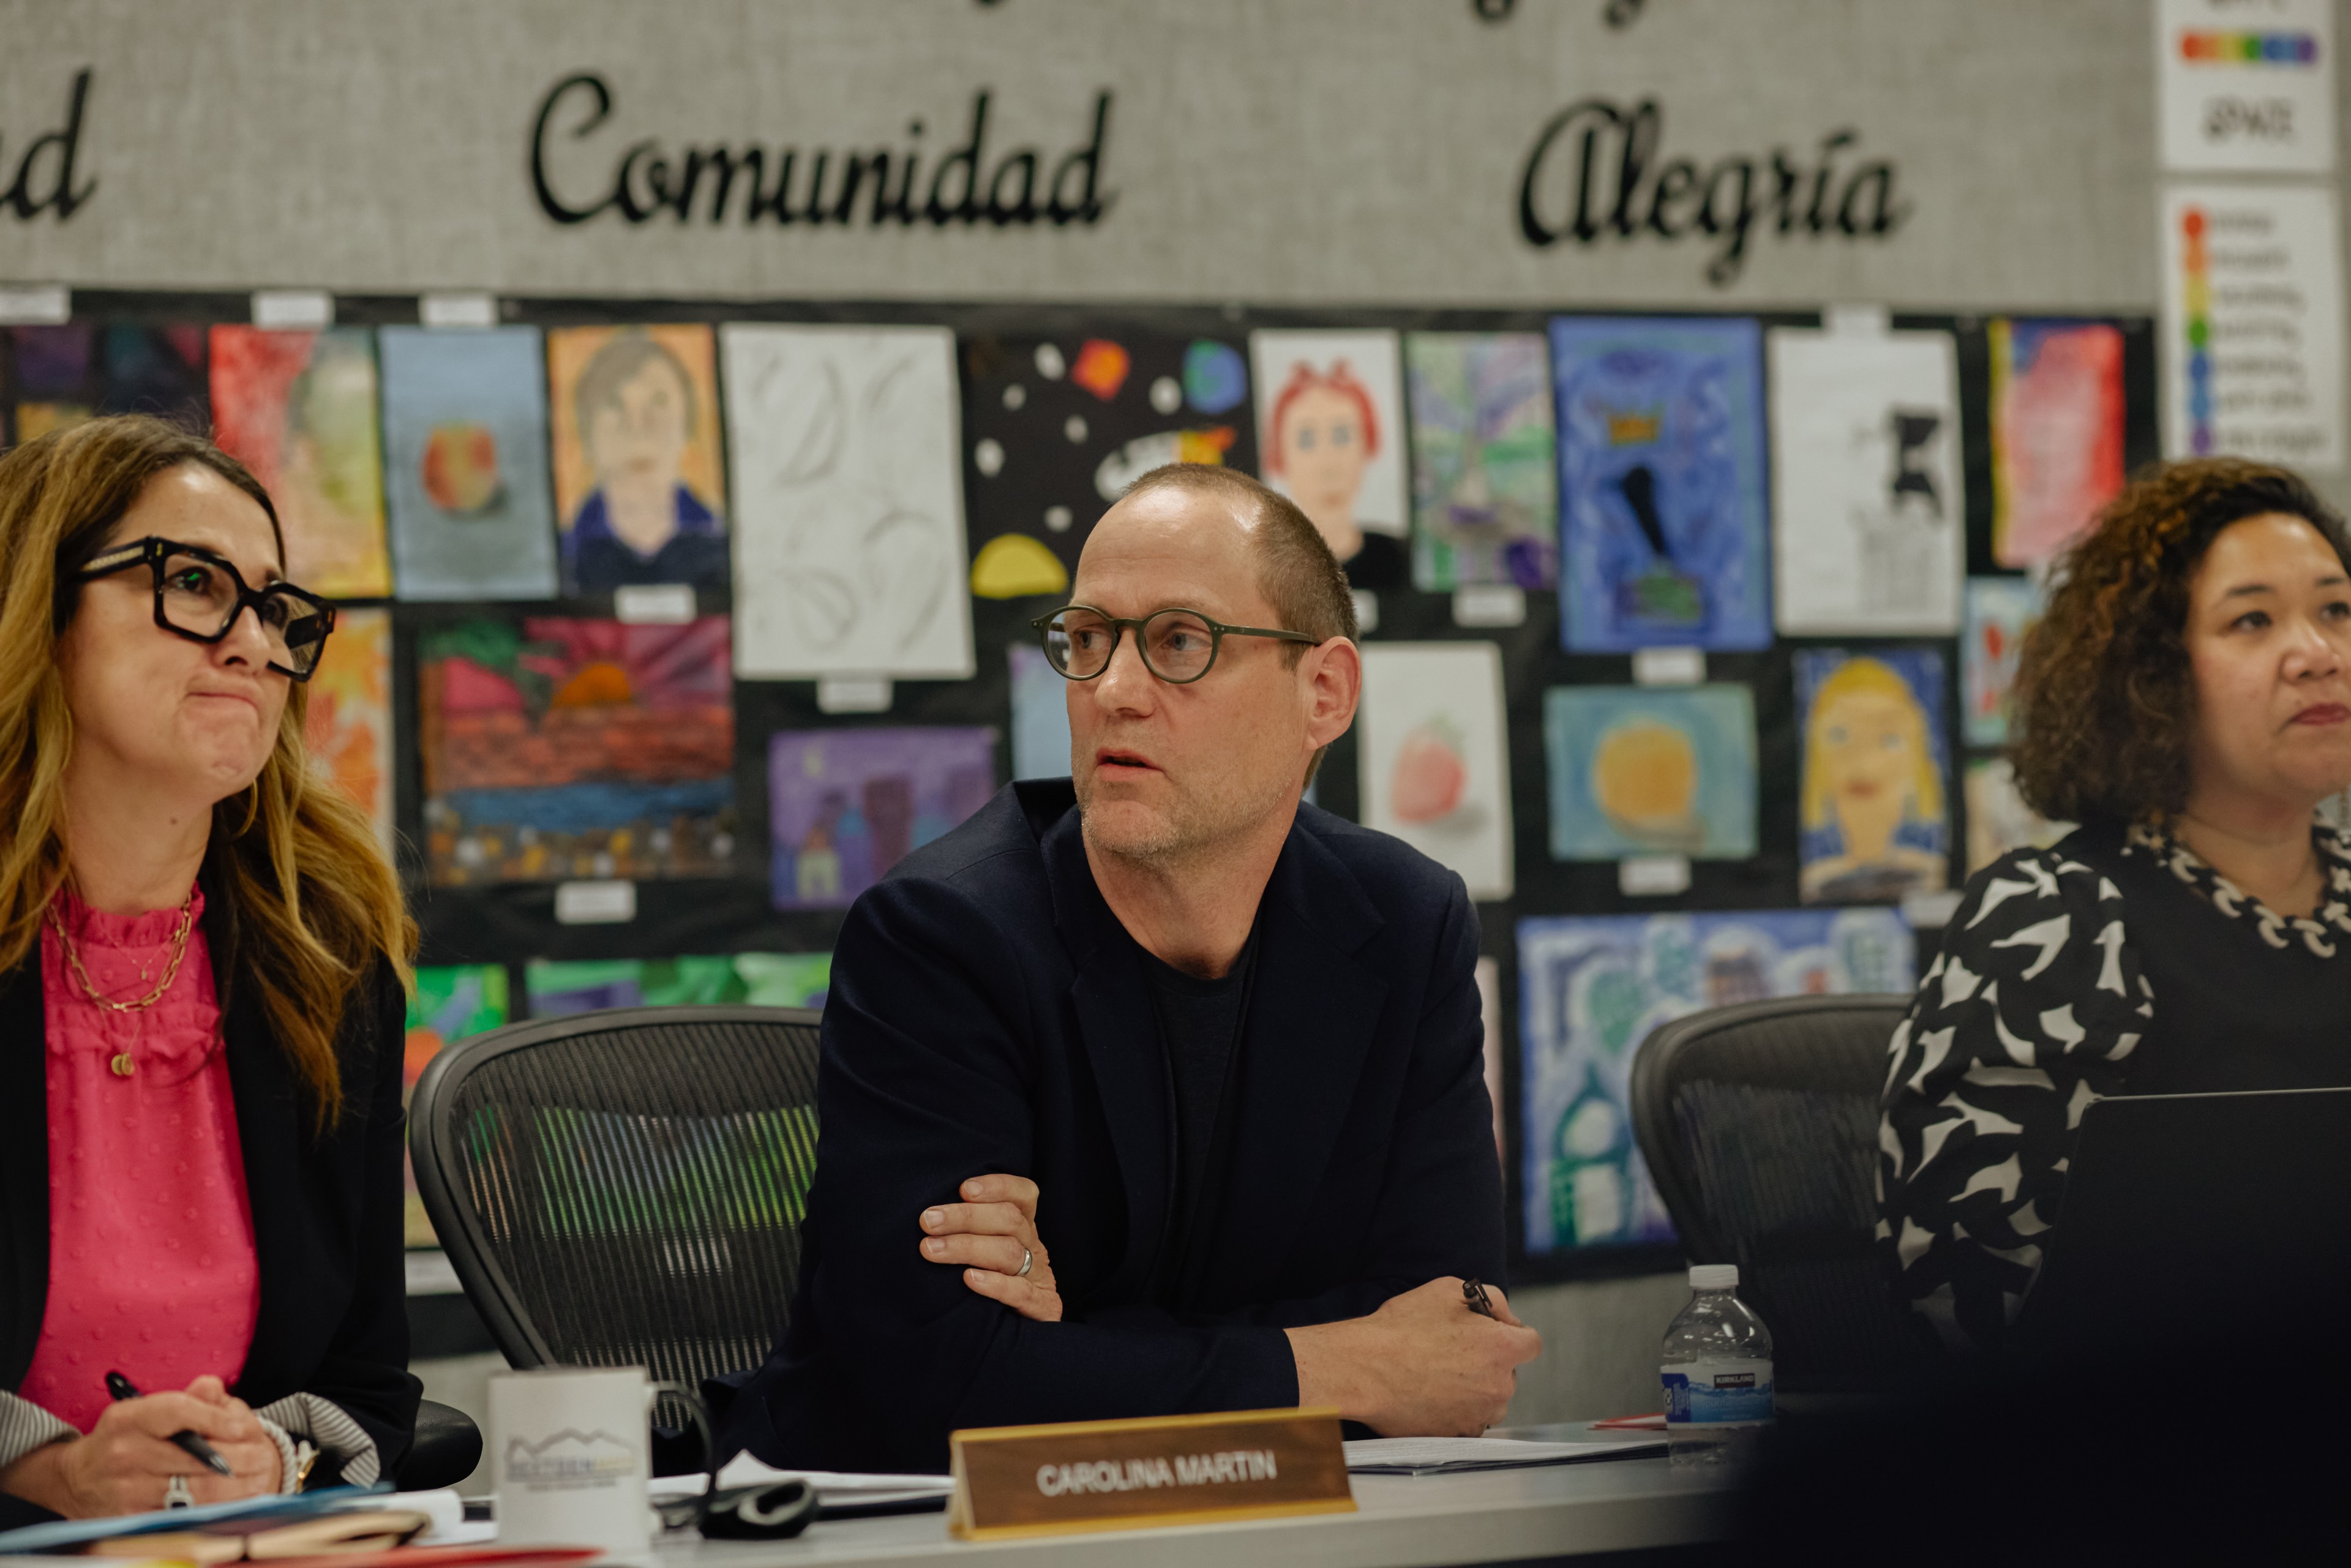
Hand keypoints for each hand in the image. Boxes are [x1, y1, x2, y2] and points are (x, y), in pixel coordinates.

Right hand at [0, 1376, 279, 1517]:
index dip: (216, 1418)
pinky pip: (182, 1514)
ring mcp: (126, 1489)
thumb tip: (214, 1386)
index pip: (178, 1412)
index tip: (245, 1425)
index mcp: (129, 1419)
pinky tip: (236, 1500)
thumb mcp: (146, 1410)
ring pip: (192, 1490)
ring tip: (258, 1477)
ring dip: (234, 1485)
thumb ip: (186, 1400)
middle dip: (237, 1457)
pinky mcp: (131, 1518)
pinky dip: (214, 1508)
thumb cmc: (124, 1439)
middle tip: (263, 1455)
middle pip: (193, 1456)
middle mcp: (124, 1453)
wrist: (75, 1479)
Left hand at [918, 1173, 1061, 1322]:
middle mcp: (1035, 1248)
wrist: (1014, 1343)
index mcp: (1023, 1228)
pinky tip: (968, 1279)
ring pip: (1011, 1252)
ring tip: (932, 1250)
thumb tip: (929, 1215)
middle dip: (965, 1217)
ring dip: (968, 1247)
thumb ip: (967, 1232)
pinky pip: (1021, 1293)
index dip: (997, 1187)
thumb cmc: (986, 1289)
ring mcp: (1040, 1278)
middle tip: (928, 1221)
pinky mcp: (1044, 1308)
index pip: (1023, 1195)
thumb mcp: (981, 1253)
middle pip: (1010, 1220)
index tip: (964, 1189)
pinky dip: (994, 1284)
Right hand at [1286, 1278, 1541, 1435]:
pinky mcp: (1457, 1435)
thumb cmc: (1402, 1328)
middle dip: (1490, 1362)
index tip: (1490, 1333)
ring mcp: (1479, 1415)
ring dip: (1476, 1390)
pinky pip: (1468, 1422)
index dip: (1512, 1334)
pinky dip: (1456, 1412)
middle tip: (1453, 1351)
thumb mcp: (1447, 1290)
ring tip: (1439, 1375)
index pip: (1531, 1343)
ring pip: (1490, 1401)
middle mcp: (1499, 1386)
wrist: (1364, 1369)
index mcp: (1502, 1348)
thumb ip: (1490, 1300)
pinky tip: (1431, 1395)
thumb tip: (1503, 1316)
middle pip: (1509, 1373)